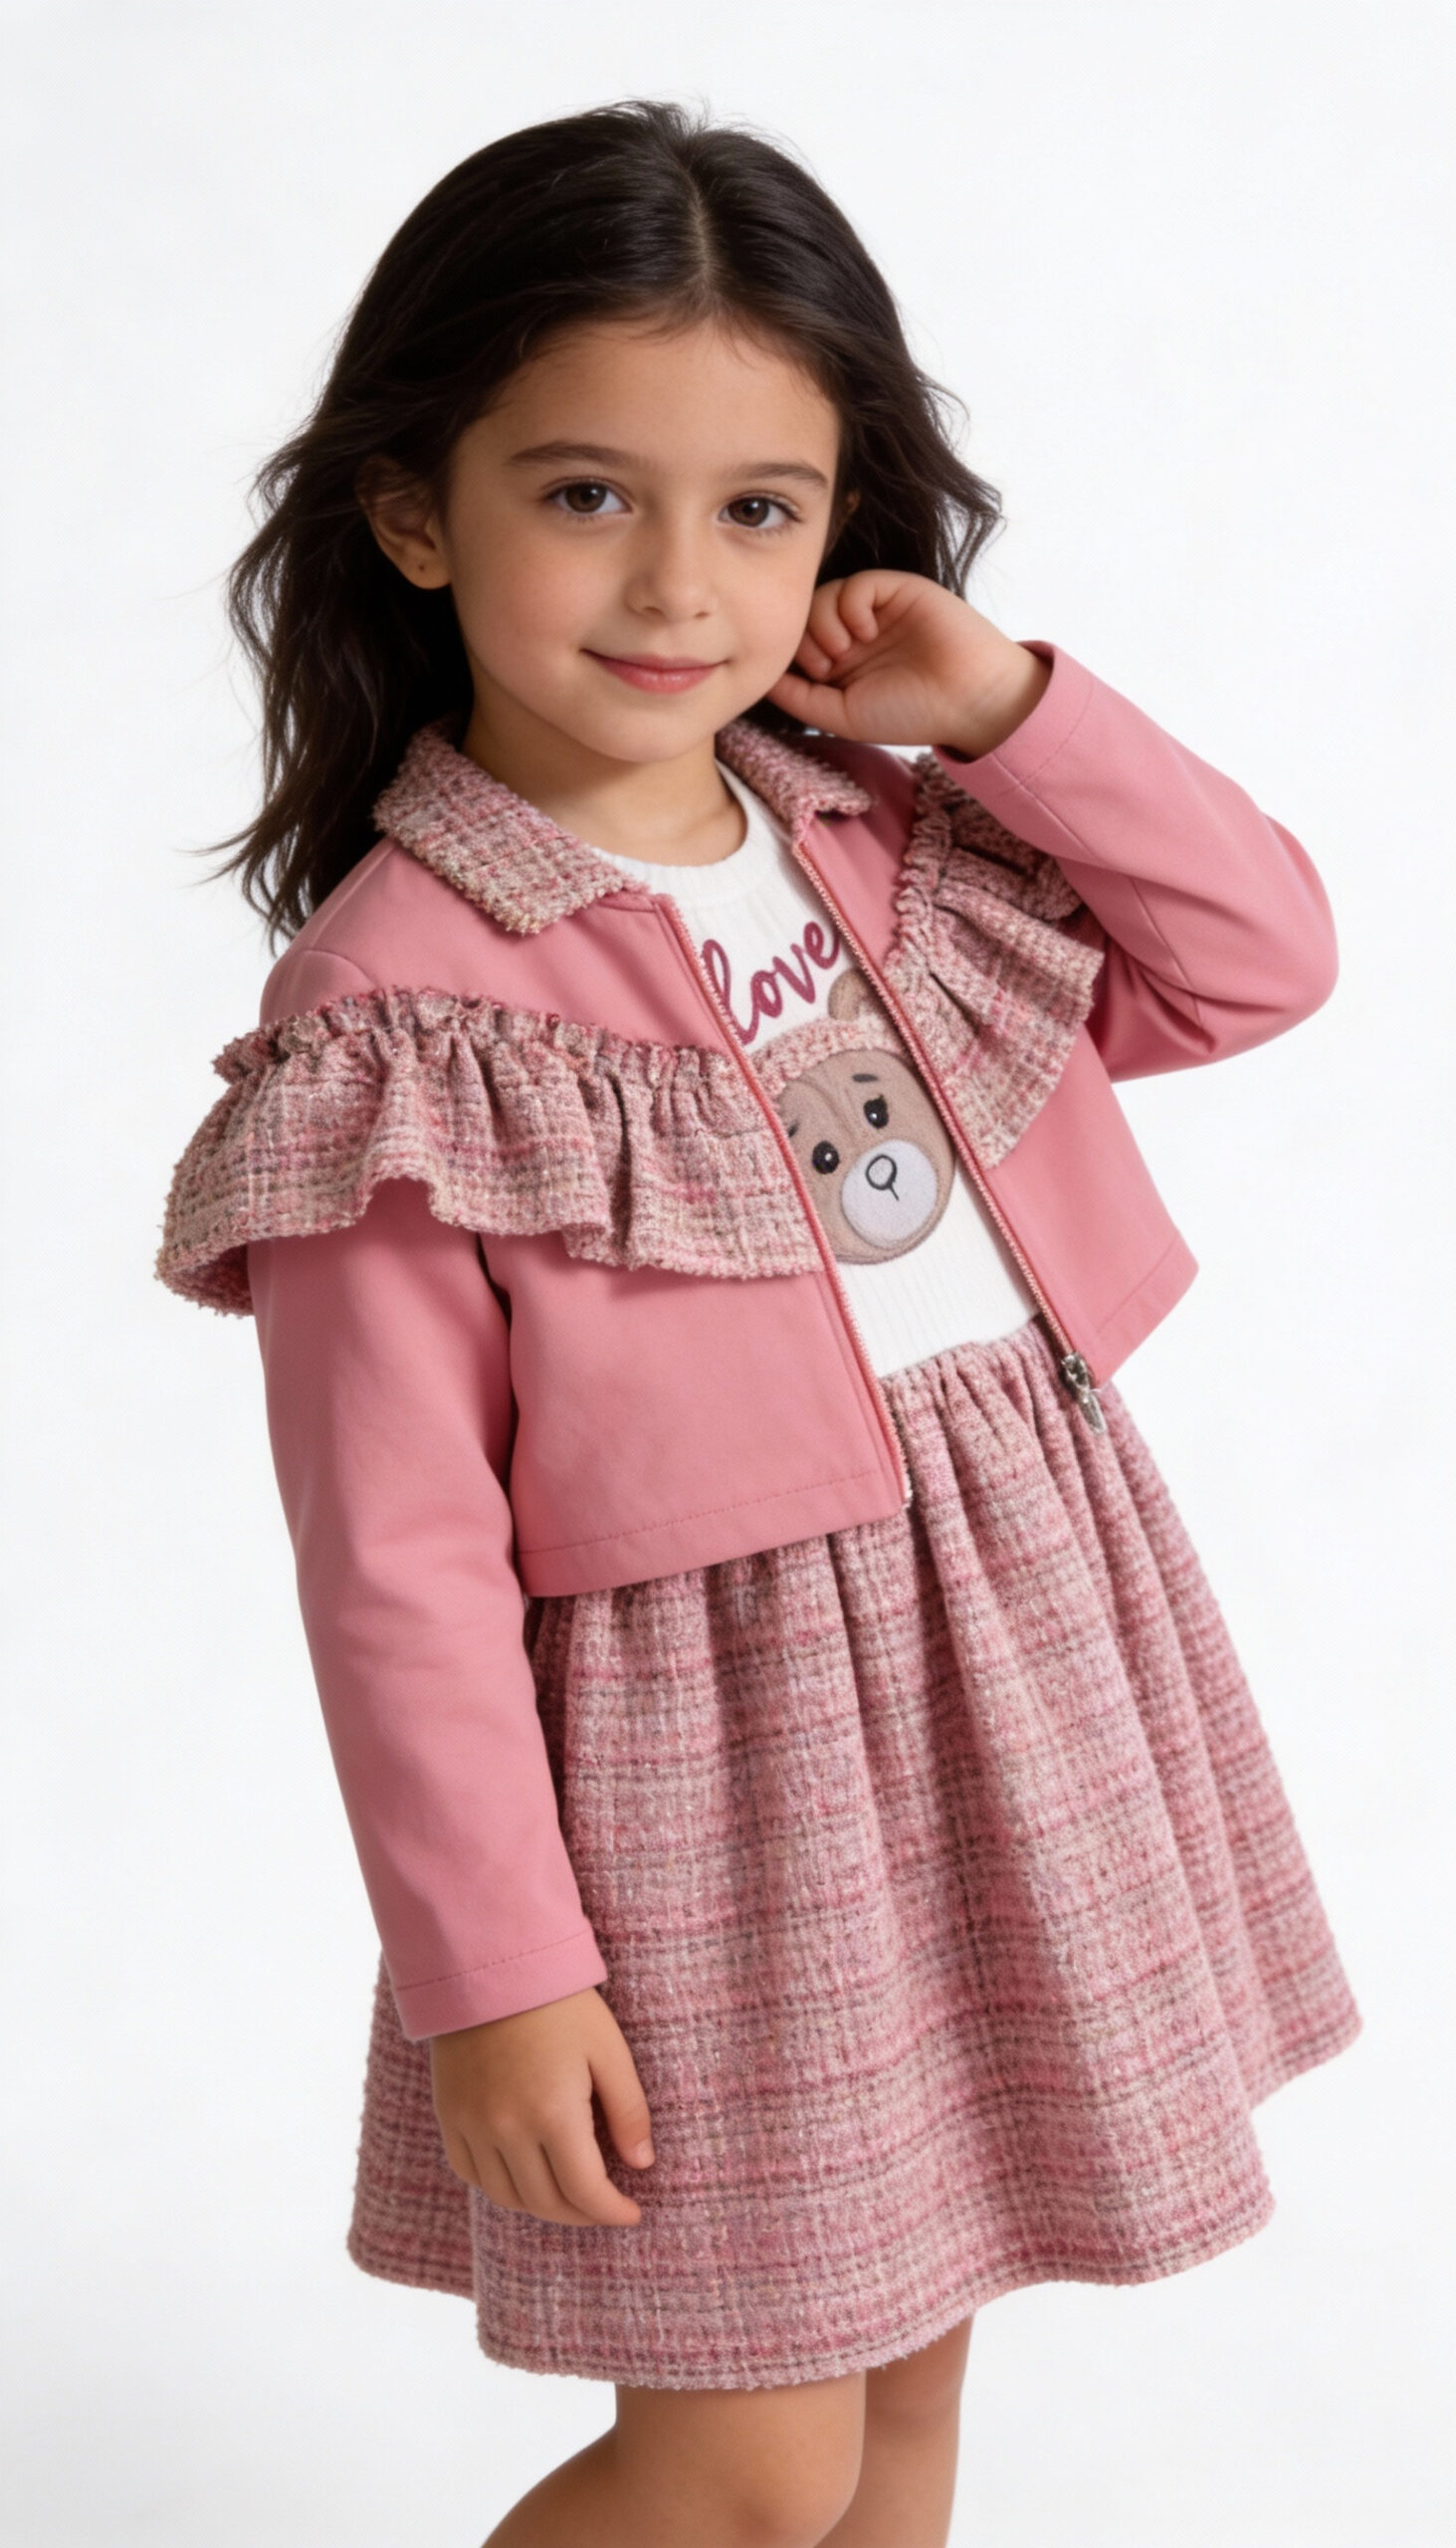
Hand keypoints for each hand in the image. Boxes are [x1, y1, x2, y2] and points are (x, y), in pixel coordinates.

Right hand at [429, 1984, 654, 2228]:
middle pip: (545, 2202)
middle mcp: (506, 2129)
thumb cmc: (561, 2004)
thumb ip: (629, 2110)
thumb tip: (643, 2164)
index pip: (585, 2191)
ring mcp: (471, 2124)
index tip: (632, 2214)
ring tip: (568, 2196)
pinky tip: (522, 2177)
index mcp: (553, 2113)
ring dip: (541, 2207)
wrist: (492, 1965)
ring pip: (506, 2196)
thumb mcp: (609, 2050)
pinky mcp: (449, 2114)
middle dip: (581, 2214)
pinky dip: (499, 2187)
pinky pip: (470, 2173)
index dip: (612, 2211)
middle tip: (604, 2208)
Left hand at [766, 570, 1050, 757]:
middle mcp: (854, 635)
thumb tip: (759, 676)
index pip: (794, 644)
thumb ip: (798, 697)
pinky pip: (854, 583)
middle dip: (804, 639)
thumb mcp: (841, 715)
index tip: (813, 678)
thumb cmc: (911, 714)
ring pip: (822, 595)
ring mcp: (875, 611)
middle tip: (827, 665)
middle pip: (802, 616)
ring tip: (845, 650)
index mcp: (841, 665)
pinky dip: (850, 605)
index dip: (790, 654)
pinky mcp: (896, 589)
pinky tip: (866, 630)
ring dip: (823, 622)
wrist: (971, 699)